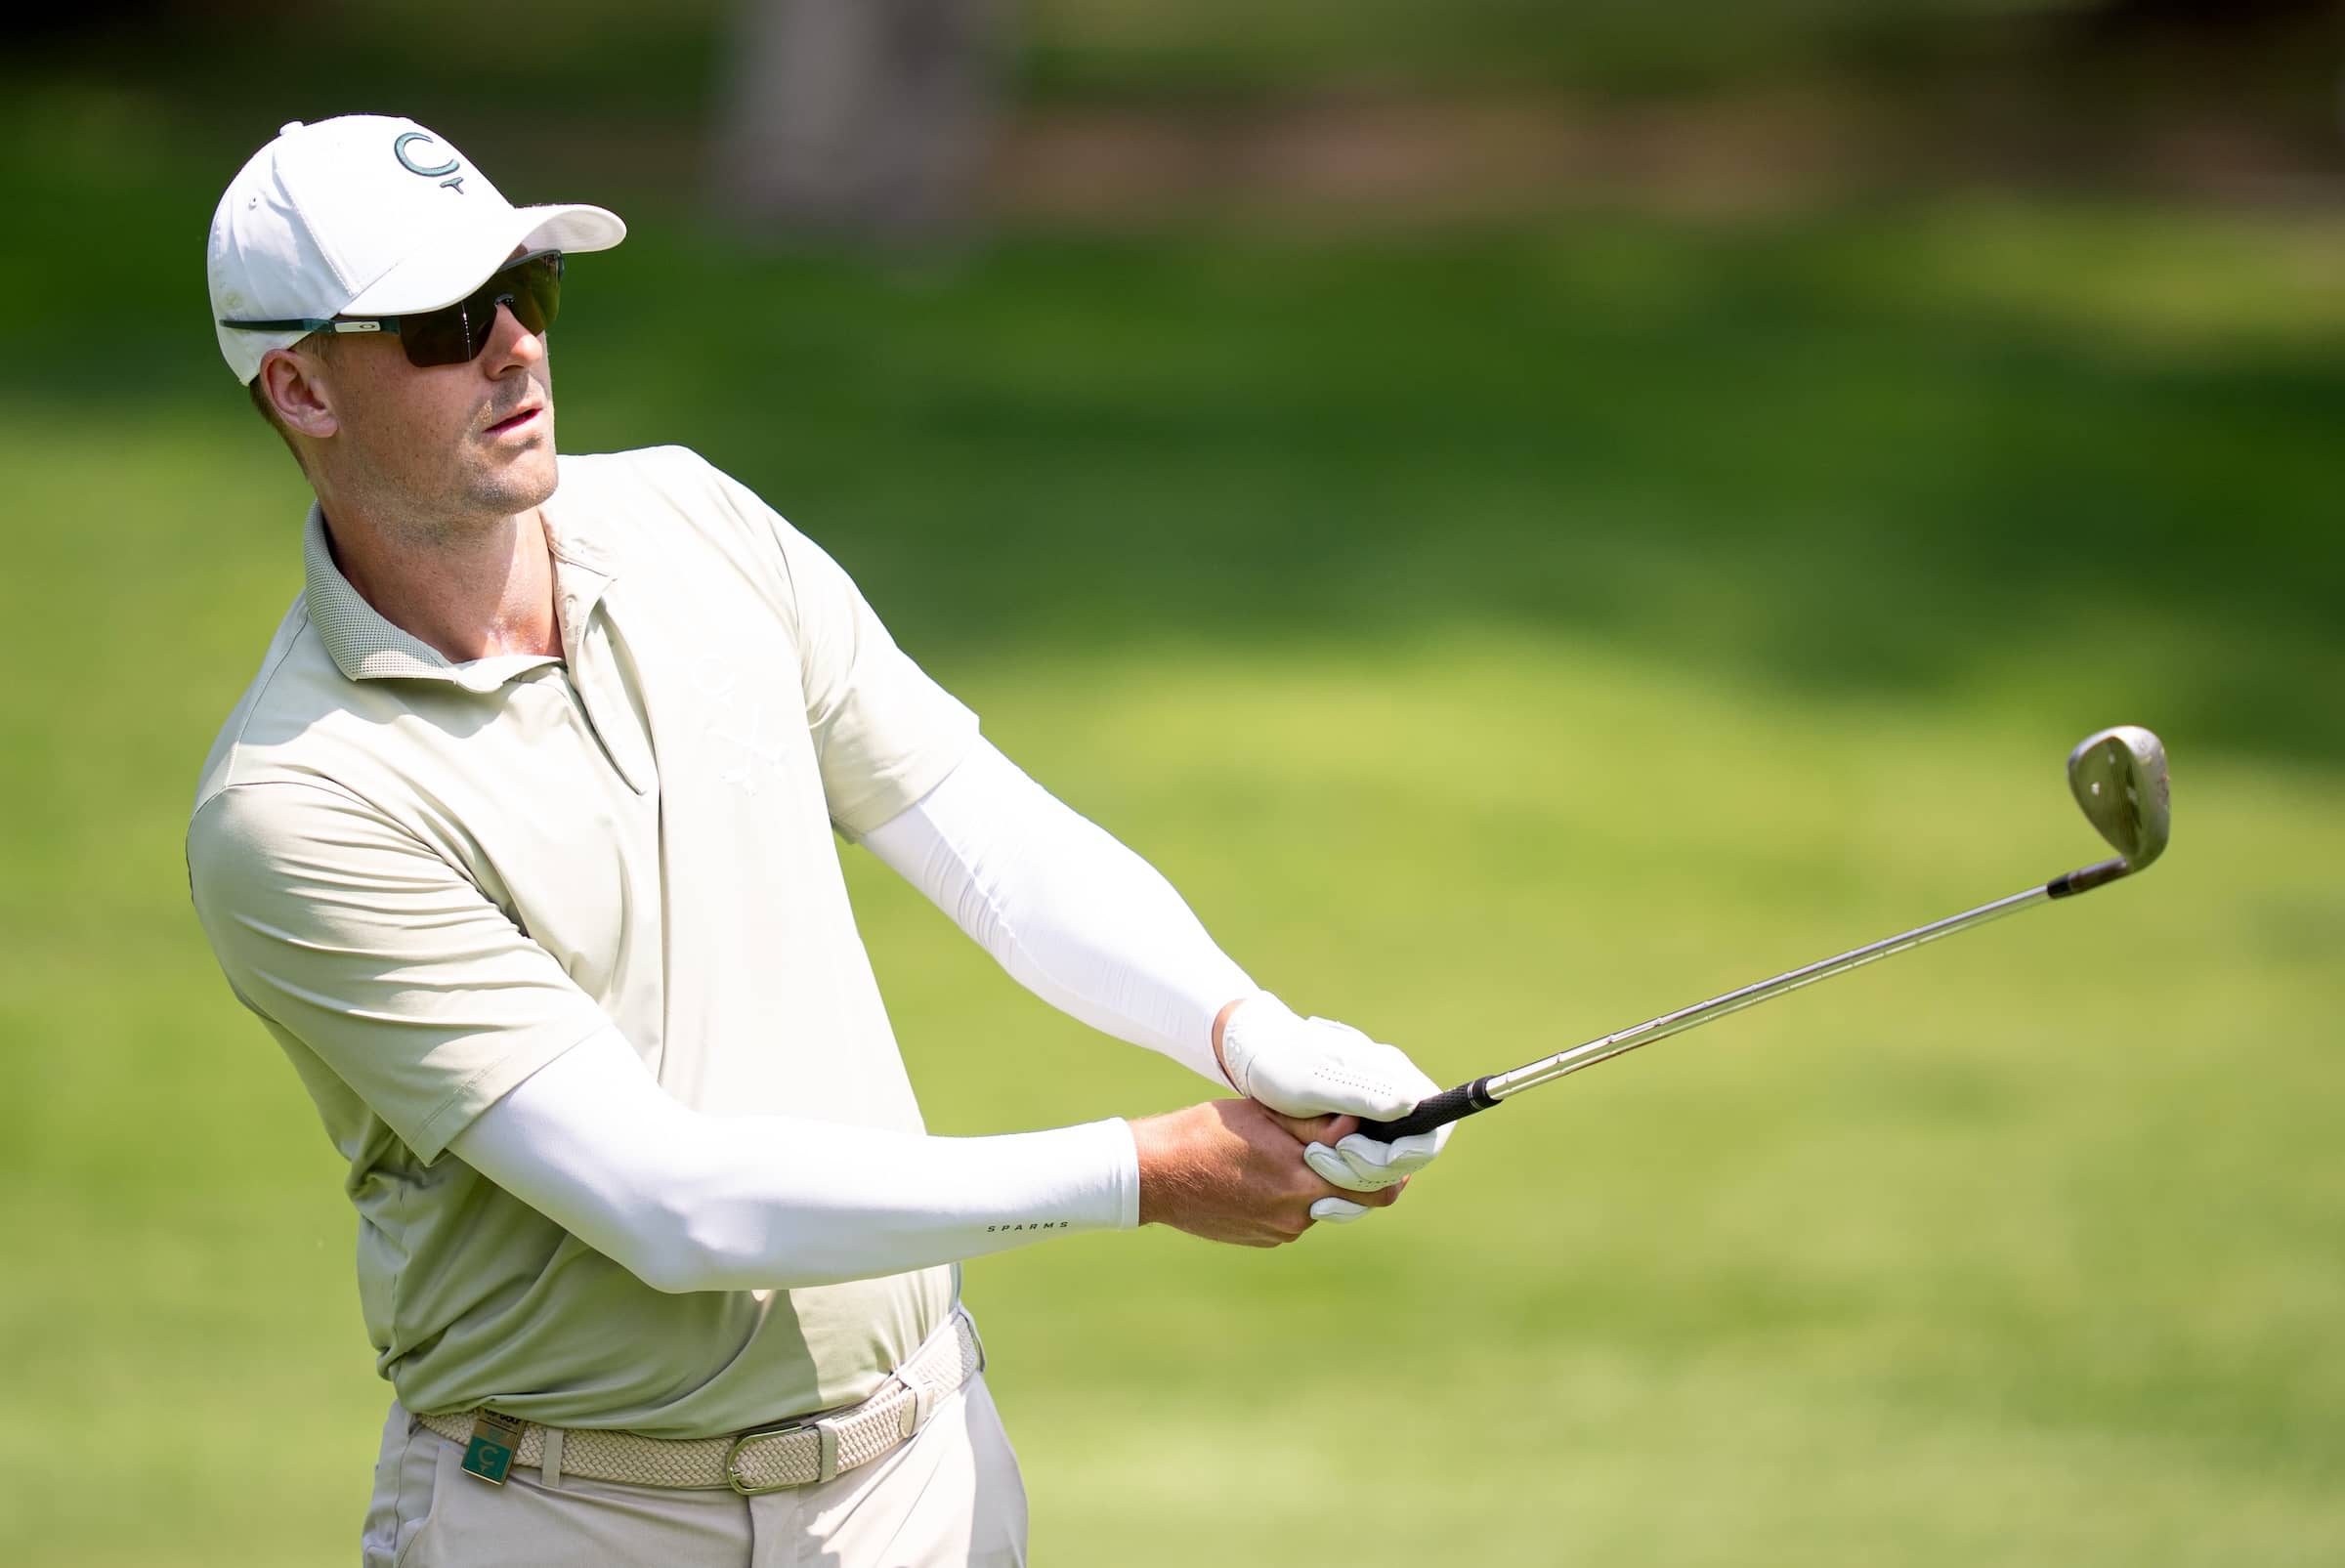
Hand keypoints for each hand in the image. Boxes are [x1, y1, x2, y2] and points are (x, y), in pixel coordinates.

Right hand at [1127, 1100, 1405, 1245]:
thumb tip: (1359, 1122)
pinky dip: (1295, 1195)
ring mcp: (1280, 1231)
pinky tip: (1269, 1172)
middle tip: (1359, 1148)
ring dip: (1324, 1183)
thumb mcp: (1265, 1115)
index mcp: (1301, 1180)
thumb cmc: (1207, 1133)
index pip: (1375, 1185)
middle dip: (1362, 1175)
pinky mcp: (1265, 1238)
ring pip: (1324, 1206)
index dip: (1389, 1164)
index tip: (1391, 1145)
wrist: (1155, 1176)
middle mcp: (1297, 1214)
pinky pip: (1297, 1216)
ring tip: (1299, 1152)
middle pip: (1356, 1201)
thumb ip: (1316, 1125)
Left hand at [1213, 994, 1450, 1196]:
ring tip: (1310, 1160)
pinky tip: (1316, 1198)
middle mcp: (1391, 1099)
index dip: (1415, 1151)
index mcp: (1392, 1077)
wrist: (1254, 1058)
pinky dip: (1344, 1192)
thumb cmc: (1282, 1064)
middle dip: (1371, 1168)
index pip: (1432, 1127)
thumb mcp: (1316, 1081)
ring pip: (1386, 1174)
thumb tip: (1410, 1105)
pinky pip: (1365, 1179)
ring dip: (1352, 1181)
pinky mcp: (1356, 1139)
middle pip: (1409, 1157)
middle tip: (1321, 1156)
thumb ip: (1364, 1094)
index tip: (1378, 1157)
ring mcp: (1375, 1121)